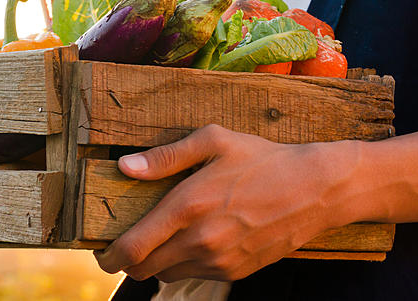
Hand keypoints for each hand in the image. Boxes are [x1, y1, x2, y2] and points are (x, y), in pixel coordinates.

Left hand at [94, 124, 354, 282]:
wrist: (316, 189)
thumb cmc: (261, 158)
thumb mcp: (212, 141)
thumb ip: (165, 156)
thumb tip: (125, 167)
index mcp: (187, 206)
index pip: (133, 247)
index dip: (109, 255)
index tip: (101, 250)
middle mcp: (200, 240)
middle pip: (144, 269)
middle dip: (128, 260)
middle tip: (125, 242)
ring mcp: (220, 260)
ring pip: (168, 275)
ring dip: (156, 262)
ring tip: (159, 238)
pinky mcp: (237, 271)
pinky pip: (196, 276)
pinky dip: (184, 264)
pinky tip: (192, 239)